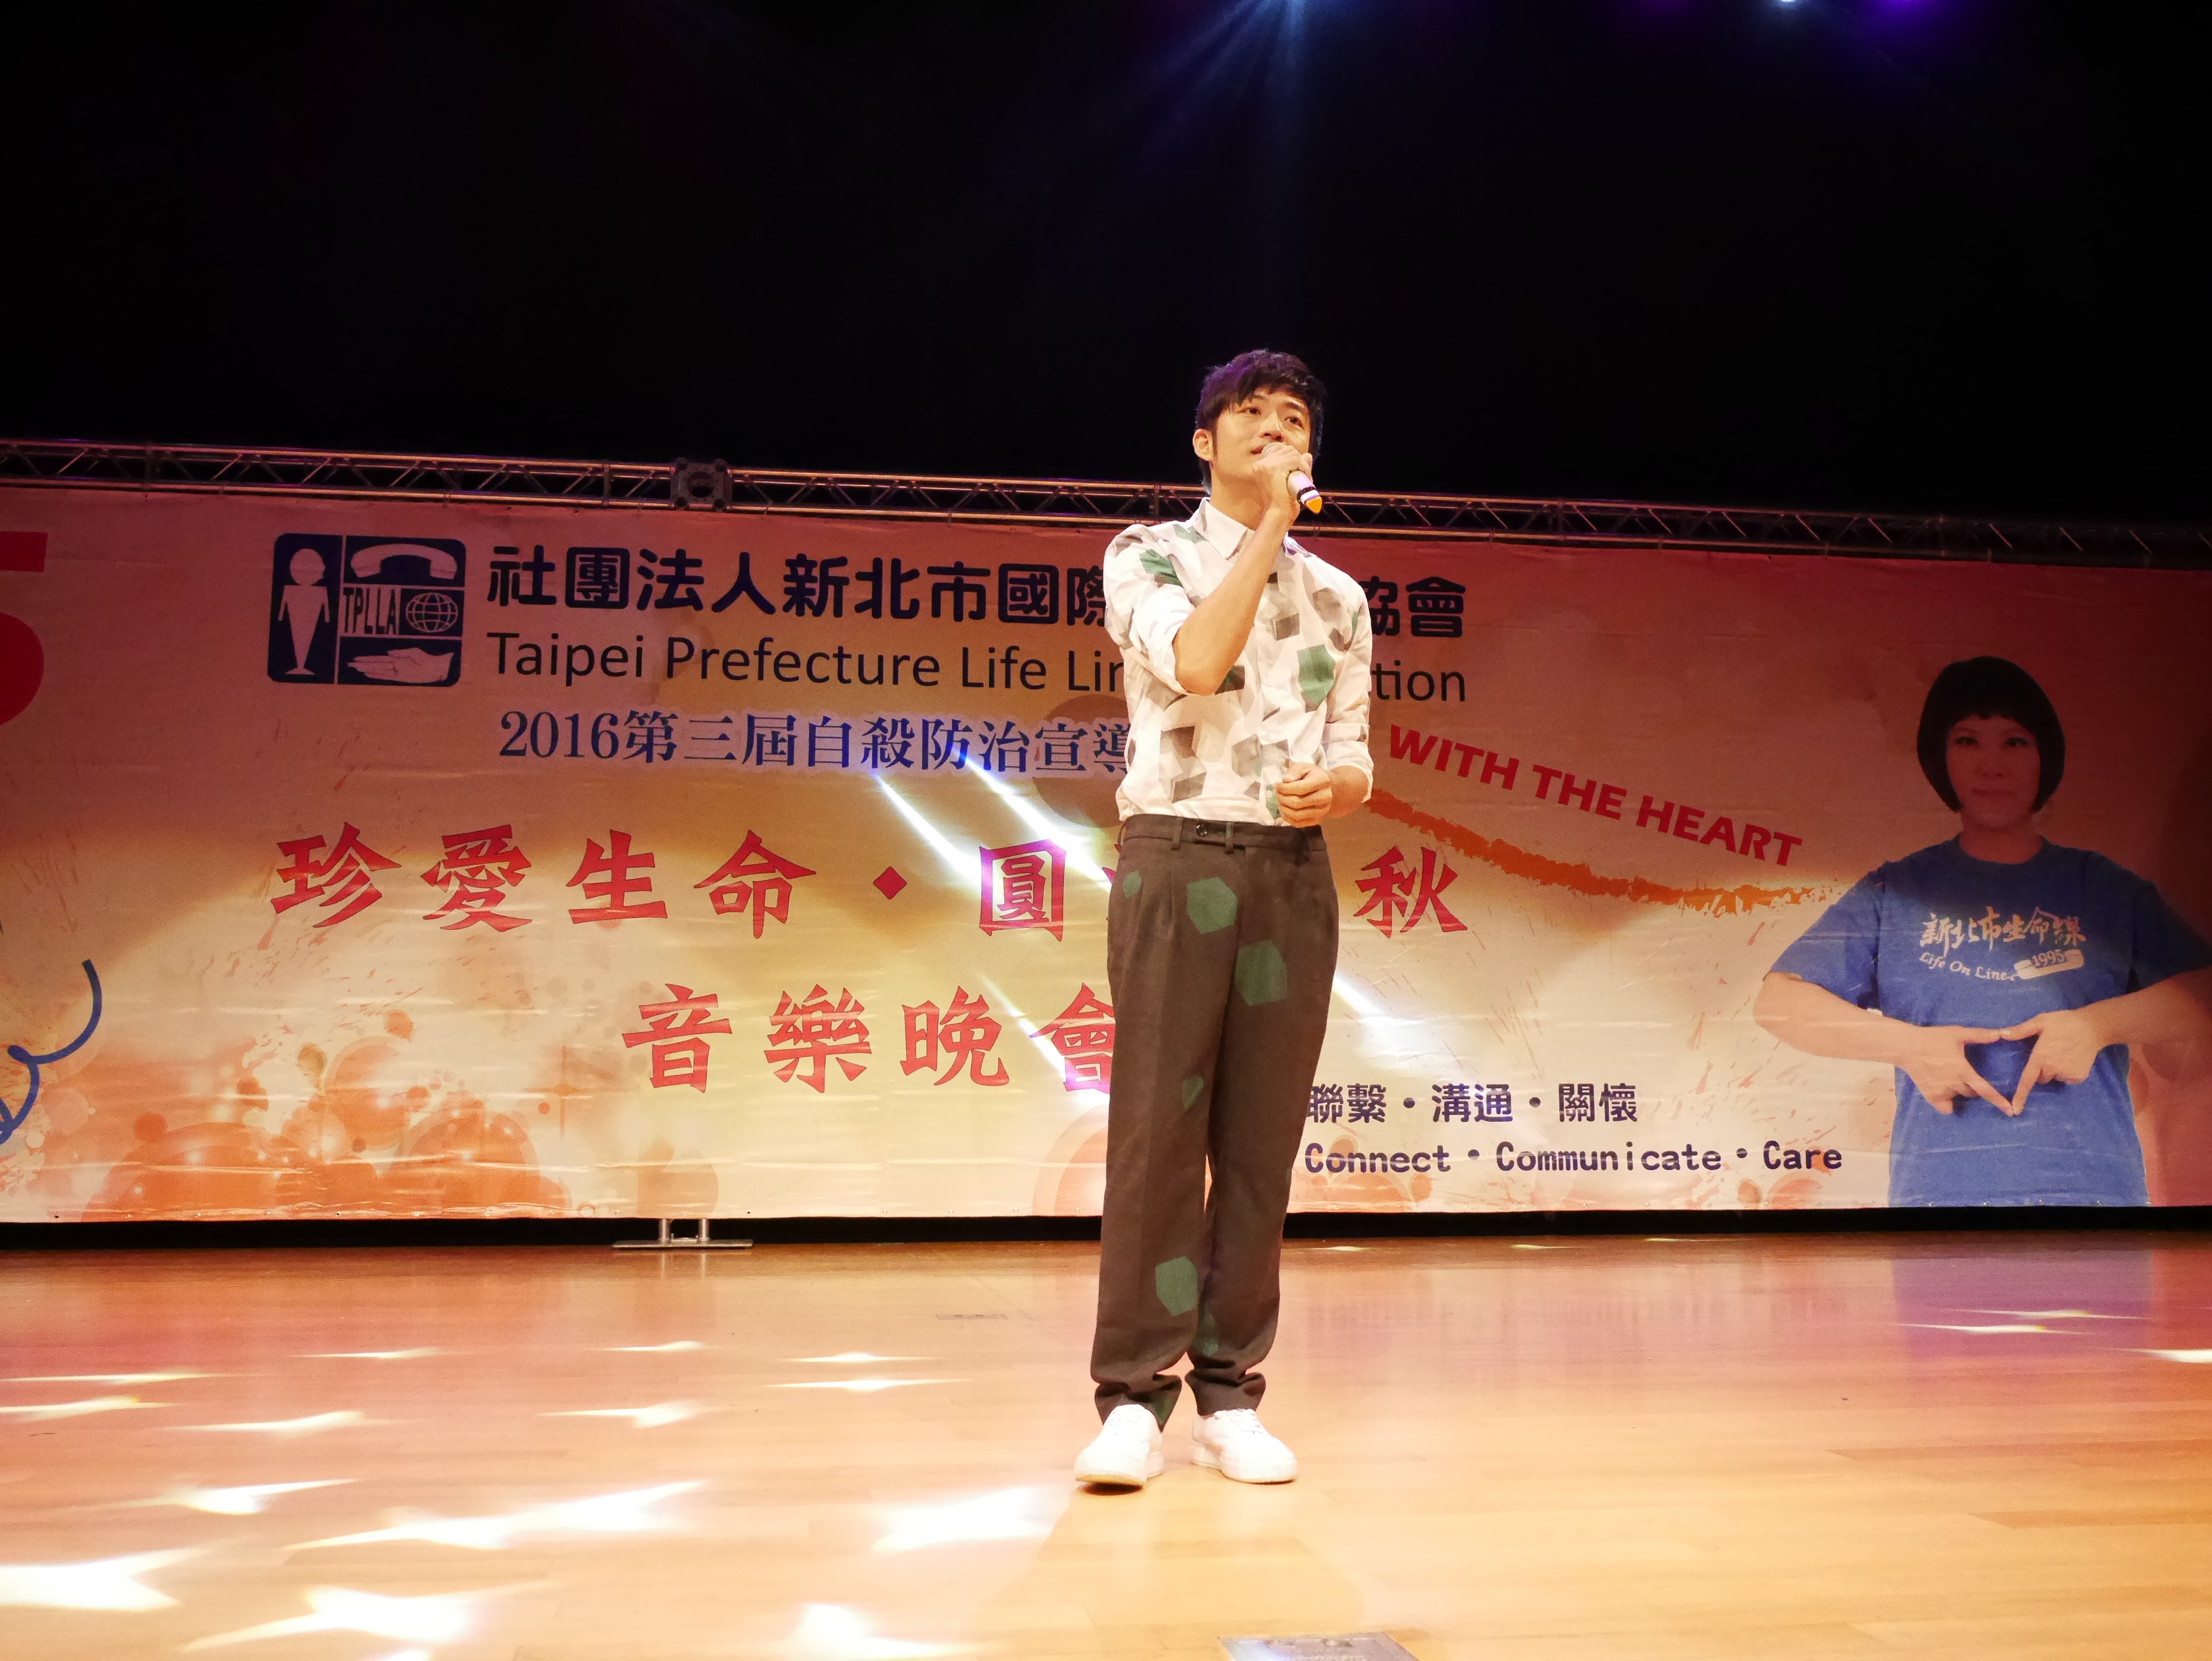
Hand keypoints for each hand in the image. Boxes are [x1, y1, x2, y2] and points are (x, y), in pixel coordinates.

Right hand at [1254, 441, 1312, 519]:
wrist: (1278, 514)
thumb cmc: (1282, 502)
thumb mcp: (1288, 480)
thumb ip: (1296, 466)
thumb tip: (1308, 455)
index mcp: (1260, 466)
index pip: (1280, 450)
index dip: (1293, 457)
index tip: (1299, 470)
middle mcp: (1260, 463)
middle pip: (1286, 449)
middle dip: (1299, 460)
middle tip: (1305, 475)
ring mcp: (1266, 465)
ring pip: (1292, 453)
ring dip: (1303, 464)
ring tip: (1306, 478)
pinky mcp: (1275, 468)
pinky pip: (1295, 460)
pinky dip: (1304, 467)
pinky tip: (1306, 477)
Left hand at [1275, 762, 1333, 826]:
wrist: (1327, 788)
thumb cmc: (1312, 775)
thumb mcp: (1303, 767)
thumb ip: (1294, 771)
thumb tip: (1285, 780)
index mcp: (1322, 781)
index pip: (1300, 788)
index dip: (1284, 788)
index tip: (1276, 785)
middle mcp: (1325, 797)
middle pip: (1298, 803)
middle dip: (1282, 798)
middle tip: (1277, 793)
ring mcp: (1322, 811)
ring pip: (1297, 815)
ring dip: (1283, 808)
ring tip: (1279, 801)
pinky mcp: (1317, 820)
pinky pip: (1298, 823)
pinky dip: (1287, 818)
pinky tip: (1284, 809)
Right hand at [1897, 1025, 2013, 1114]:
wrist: (1906, 1046)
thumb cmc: (1933, 1038)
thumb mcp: (1957, 1033)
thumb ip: (1980, 1035)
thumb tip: (2002, 1034)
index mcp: (1963, 1070)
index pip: (1985, 1090)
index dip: (1998, 1101)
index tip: (2009, 1111)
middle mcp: (1953, 1084)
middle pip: (1972, 1093)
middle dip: (1972, 1087)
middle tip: (1963, 1074)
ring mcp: (1941, 1092)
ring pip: (1958, 1097)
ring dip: (1958, 1091)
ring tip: (1950, 1078)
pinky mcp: (1930, 1096)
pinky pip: (1945, 1107)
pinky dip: (1947, 1103)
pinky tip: (1944, 1091)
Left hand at [2000, 1007, 2106, 1111]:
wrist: (2092, 1028)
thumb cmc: (2064, 1022)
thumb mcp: (2040, 1021)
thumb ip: (2021, 1030)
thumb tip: (2002, 1034)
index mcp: (2040, 1058)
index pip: (2027, 1080)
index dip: (2021, 1096)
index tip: (2015, 1110)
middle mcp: (2053, 1069)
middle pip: (2041, 1078)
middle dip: (2042, 1069)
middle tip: (2050, 1052)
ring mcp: (2067, 1074)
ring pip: (2054, 1078)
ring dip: (2055, 1069)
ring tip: (2063, 1053)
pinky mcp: (2079, 1077)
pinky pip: (2067, 1078)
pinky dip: (2068, 1072)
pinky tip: (2073, 1058)